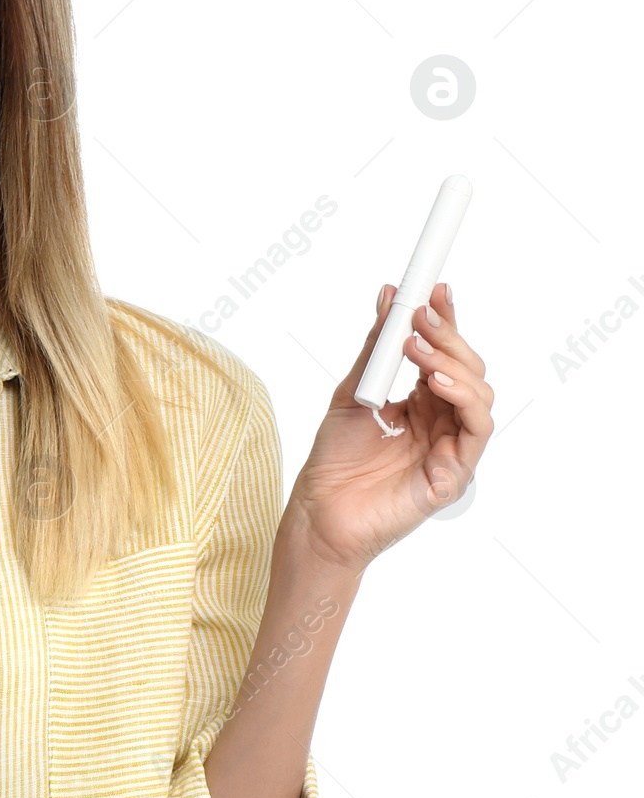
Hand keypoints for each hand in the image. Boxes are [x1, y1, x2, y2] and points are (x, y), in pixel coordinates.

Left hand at [281, 281, 493, 575]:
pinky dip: (462, 399)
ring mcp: (452, 446)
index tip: (435, 288)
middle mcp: (442, 421)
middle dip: (447, 336)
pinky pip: (476, 429)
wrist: (319, 510)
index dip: (446, 321)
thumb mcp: (351, 391)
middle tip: (421, 314)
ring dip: (452, 363)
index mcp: (420, 401)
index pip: (444, 354)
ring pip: (479, 394)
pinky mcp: (456, 472)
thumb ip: (375, 349)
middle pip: (467, 369)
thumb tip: (388, 297)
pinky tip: (435, 382)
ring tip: (418, 347)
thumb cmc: (334, 459)